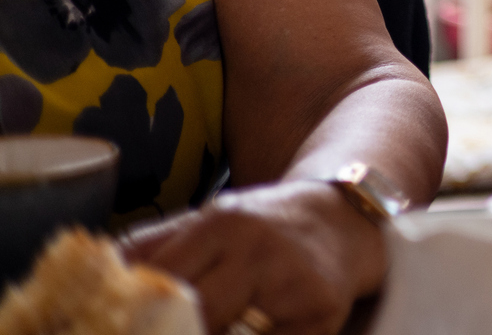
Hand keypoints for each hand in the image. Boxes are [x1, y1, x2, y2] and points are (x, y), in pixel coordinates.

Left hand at [122, 181, 381, 334]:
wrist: (343, 220)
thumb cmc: (264, 229)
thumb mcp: (210, 221)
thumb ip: (155, 247)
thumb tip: (96, 281)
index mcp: (220, 223)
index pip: (158, 277)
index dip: (129, 313)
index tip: (114, 325)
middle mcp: (257, 247)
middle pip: (193, 310)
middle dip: (170, 330)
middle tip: (160, 331)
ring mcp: (291, 281)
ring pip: (226, 333)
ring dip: (208, 334)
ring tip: (201, 330)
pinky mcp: (320, 312)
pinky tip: (243, 334)